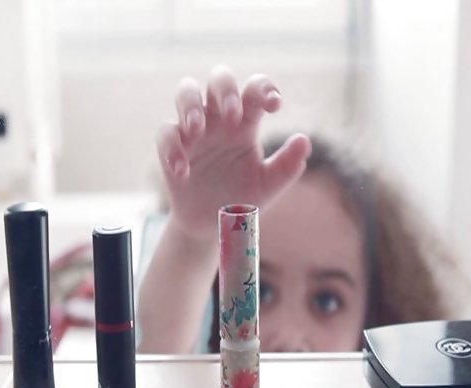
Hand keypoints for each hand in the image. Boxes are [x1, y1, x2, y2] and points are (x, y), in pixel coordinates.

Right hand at [157, 65, 310, 239]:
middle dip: (225, 89)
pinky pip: (166, 134)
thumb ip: (288, 166)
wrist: (213, 226)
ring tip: (197, 129)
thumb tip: (304, 140)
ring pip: (185, 92)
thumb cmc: (242, 199)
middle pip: (218, 78)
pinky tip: (183, 171)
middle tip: (233, 116)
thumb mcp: (268, 186)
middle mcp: (219, 120)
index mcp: (245, 123)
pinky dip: (171, 148)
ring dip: (190, 105)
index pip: (254, 90)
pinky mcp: (170, 148)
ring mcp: (193, 132)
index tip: (274, 105)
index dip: (264, 89)